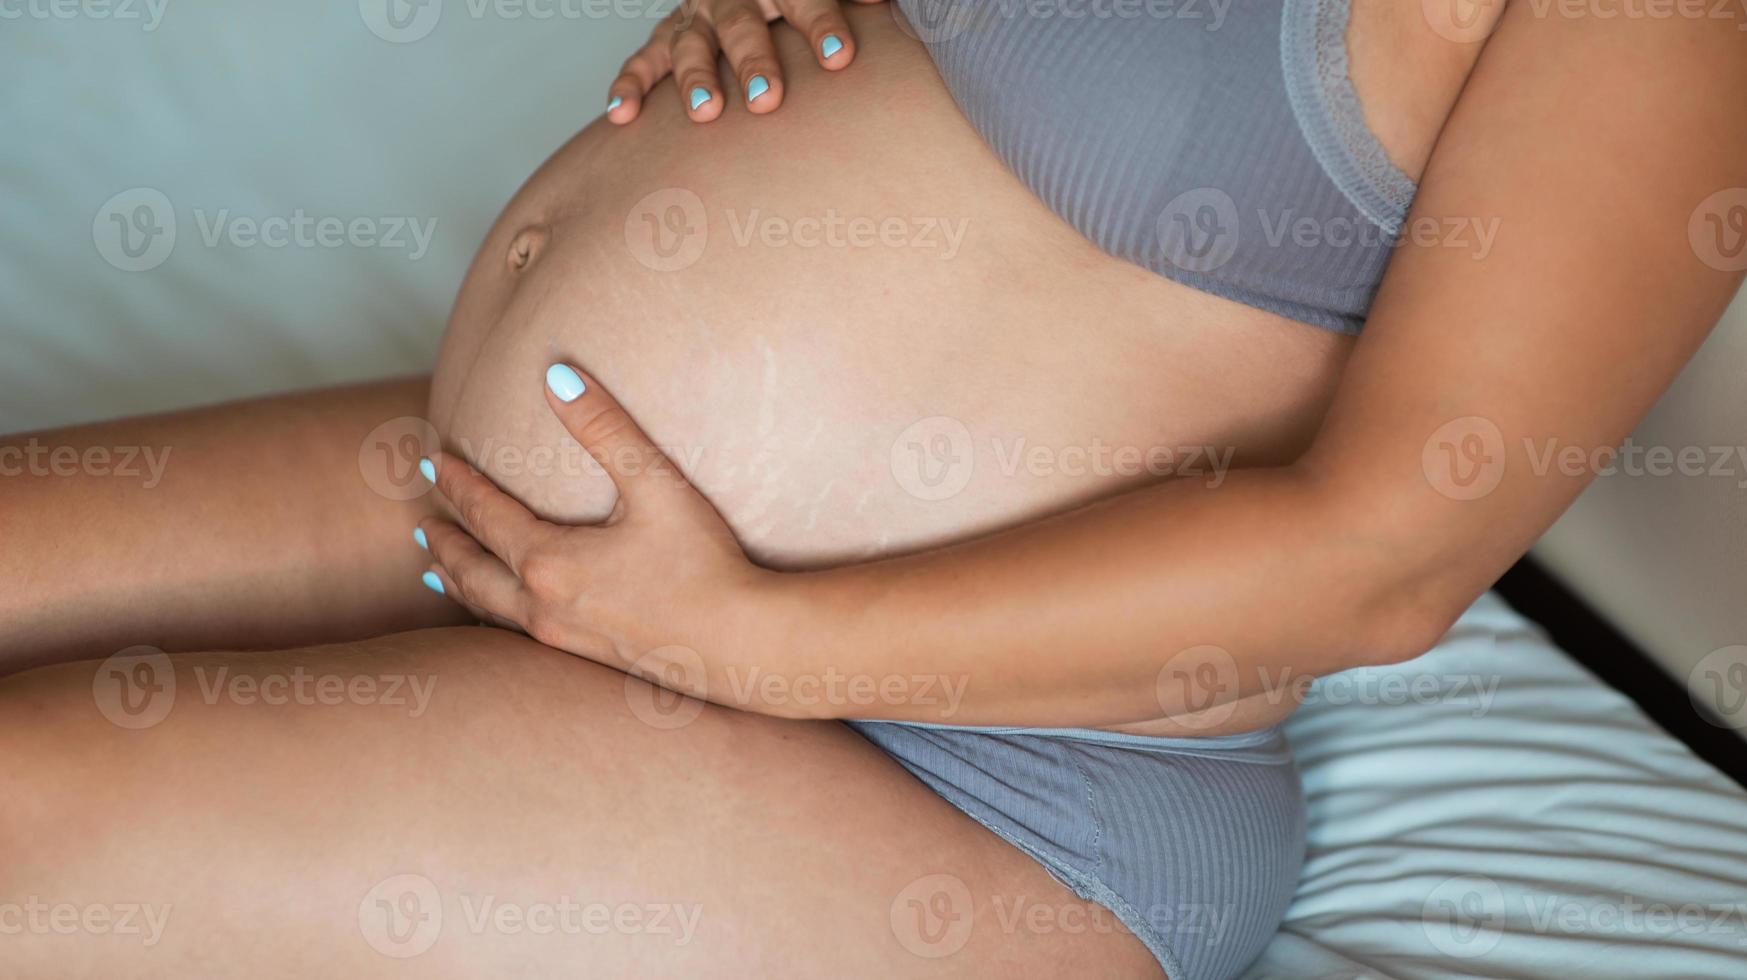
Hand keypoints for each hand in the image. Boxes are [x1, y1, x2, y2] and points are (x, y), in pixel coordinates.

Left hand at [415, 363, 777, 696]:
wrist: (742, 645)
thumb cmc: (705, 564)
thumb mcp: (656, 485)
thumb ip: (605, 428)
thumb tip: (557, 374)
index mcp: (550, 562)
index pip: (487, 514)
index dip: (459, 483)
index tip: (435, 460)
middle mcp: (544, 605)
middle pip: (473, 569)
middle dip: (445, 541)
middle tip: (422, 520)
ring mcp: (563, 638)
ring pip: (490, 608)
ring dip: (459, 584)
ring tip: (435, 571)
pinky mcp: (587, 658)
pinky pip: (518, 633)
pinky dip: (491, 616)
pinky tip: (504, 615)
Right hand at [604, 0, 882, 123]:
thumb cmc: (791, 0)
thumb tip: (883, 2)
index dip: (820, 22)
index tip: (840, 55)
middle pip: (740, 24)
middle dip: (753, 60)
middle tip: (767, 98)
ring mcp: (695, 17)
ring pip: (690, 44)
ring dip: (694, 77)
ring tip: (705, 112)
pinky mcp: (666, 38)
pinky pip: (644, 60)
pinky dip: (630, 84)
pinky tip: (621, 114)